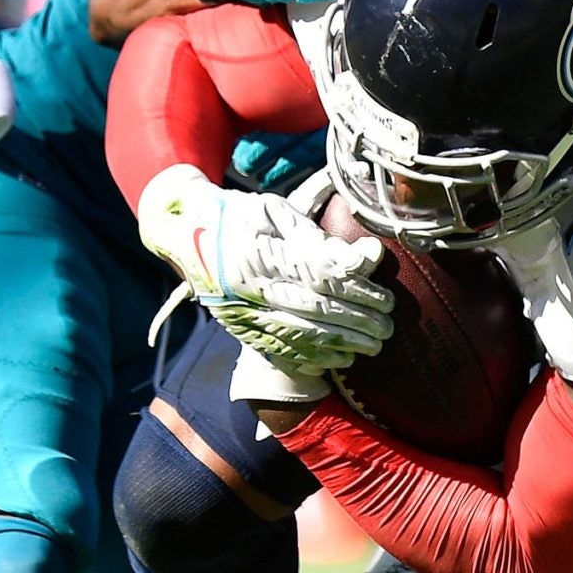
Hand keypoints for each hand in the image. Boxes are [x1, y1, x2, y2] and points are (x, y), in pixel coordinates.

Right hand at [138, 165, 394, 352]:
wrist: (184, 234)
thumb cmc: (240, 217)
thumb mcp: (276, 213)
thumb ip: (321, 237)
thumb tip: (370, 254)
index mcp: (260, 250)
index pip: (320, 274)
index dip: (357, 289)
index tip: (385, 297)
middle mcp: (250, 285)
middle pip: (315, 308)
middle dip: (358, 321)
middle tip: (388, 326)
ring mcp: (243, 311)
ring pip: (302, 334)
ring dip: (344, 343)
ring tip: (375, 344)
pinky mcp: (240, 329)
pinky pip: (283, 351)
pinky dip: (317, 358)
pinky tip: (343, 359)